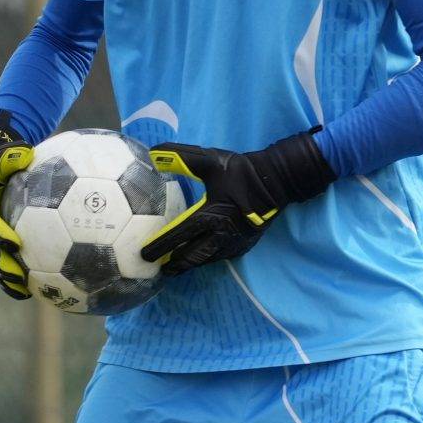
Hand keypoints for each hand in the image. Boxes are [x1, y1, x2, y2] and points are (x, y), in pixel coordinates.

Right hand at [0, 113, 35, 299]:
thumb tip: (25, 152)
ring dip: (5, 277)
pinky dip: (13, 275)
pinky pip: (1, 260)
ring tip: (23, 292)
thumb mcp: (1, 154)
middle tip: (17, 278)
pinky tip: (32, 289)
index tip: (14, 244)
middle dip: (1, 265)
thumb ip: (11, 154)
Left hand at [142, 132, 334, 275]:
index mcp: (210, 215)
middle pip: (193, 257)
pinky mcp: (245, 244)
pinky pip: (222, 256)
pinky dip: (208, 259)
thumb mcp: (210, 161)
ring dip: (191, 264)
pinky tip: (203, 257)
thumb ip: (181, 157)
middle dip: (175, 264)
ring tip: (177, 267)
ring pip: (208, 259)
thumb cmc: (242, 171)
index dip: (161, 246)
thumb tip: (154, 153)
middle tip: (160, 268)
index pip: (180, 235)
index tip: (145, 255)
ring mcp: (235, 242)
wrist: (278, 182)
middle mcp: (221, 234)